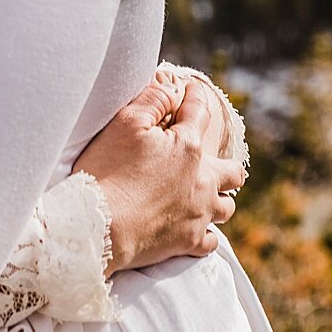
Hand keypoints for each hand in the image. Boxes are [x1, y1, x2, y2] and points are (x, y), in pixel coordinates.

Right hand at [71, 66, 246, 273]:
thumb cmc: (107, 170)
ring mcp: (197, 215)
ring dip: (218, 198)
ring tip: (202, 195)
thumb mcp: (125, 122)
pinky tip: (192, 226)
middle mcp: (202, 182)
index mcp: (188, 148)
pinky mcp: (187, 242)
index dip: (194, 97)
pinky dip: (205, 232)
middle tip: (208, 161)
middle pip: (232, 172)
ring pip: (226, 207)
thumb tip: (173, 89)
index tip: (189, 91)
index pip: (199, 113)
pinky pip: (210, 240)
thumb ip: (154, 99)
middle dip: (224, 163)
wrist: (99, 225)